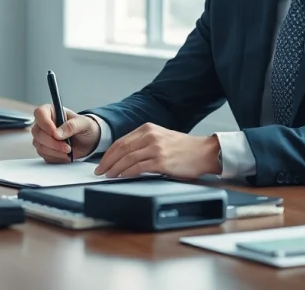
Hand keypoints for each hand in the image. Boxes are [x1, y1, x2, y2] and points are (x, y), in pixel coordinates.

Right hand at [31, 105, 100, 162]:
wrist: (88, 141)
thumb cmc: (85, 127)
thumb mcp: (84, 123)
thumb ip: (72, 126)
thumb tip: (58, 134)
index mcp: (51, 111)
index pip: (40, 113)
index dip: (45, 124)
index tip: (55, 134)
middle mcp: (44, 123)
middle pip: (37, 132)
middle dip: (52, 142)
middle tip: (67, 147)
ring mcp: (42, 137)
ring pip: (39, 145)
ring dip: (54, 151)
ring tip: (69, 151)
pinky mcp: (44, 148)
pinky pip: (44, 155)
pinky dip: (55, 157)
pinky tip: (65, 155)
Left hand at [94, 123, 220, 179]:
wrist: (205, 152)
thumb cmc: (185, 148)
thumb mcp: (162, 137)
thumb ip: (144, 143)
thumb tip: (124, 157)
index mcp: (148, 128)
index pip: (121, 141)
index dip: (109, 153)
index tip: (102, 163)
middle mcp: (150, 136)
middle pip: (121, 149)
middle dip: (107, 162)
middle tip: (99, 171)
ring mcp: (155, 148)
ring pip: (127, 159)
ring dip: (114, 169)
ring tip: (108, 176)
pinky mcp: (161, 161)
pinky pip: (137, 168)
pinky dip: (126, 173)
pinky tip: (121, 177)